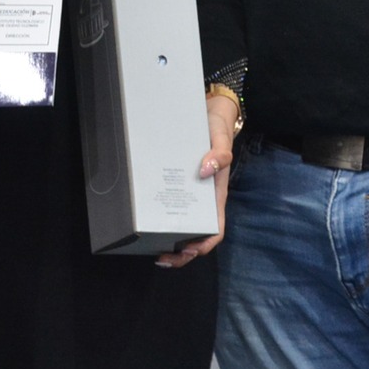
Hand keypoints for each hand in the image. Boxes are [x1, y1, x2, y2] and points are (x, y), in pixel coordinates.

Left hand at [155, 92, 237, 268]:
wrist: (210, 112)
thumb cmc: (219, 130)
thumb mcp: (222, 140)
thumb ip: (219, 155)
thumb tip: (205, 171)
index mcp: (216, 195)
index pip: (214, 230)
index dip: (203, 245)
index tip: (187, 250)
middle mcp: (204, 198)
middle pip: (196, 234)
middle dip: (180, 252)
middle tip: (160, 256)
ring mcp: (191, 192)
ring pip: (182, 222)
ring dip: (169, 238)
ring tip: (151, 246)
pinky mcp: (179, 183)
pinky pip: (171, 203)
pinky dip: (161, 215)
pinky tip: (147, 216)